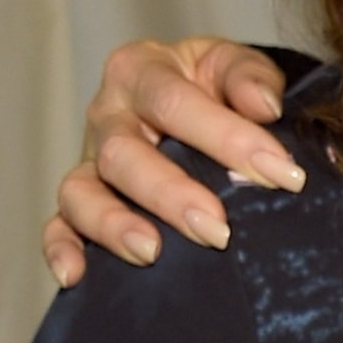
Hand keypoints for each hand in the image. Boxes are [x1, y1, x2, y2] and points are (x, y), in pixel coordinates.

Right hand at [44, 39, 300, 286]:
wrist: (197, 103)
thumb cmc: (216, 86)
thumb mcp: (234, 66)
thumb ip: (250, 77)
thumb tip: (265, 106)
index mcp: (142, 71)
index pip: (175, 102)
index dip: (229, 138)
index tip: (284, 175)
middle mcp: (108, 115)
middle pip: (123, 154)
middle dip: (171, 194)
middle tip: (219, 230)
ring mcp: (90, 161)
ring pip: (82, 192)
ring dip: (114, 224)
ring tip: (152, 252)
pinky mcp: (81, 203)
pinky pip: (58, 226)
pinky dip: (61, 249)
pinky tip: (76, 275)